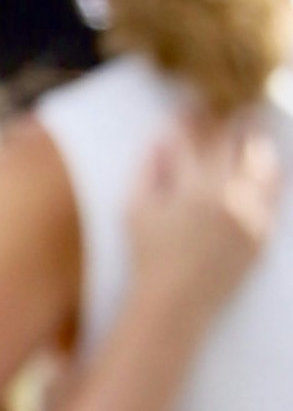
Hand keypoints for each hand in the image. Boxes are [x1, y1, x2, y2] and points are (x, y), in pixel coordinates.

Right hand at [126, 108, 283, 328]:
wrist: (176, 304)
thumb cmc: (148, 256)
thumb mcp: (135, 208)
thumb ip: (149, 168)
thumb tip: (164, 139)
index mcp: (194, 187)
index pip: (200, 136)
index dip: (196, 116)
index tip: (193, 106)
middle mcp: (229, 197)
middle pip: (239, 143)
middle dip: (232, 124)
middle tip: (229, 111)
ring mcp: (252, 216)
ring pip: (265, 164)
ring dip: (256, 146)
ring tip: (250, 134)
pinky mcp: (263, 234)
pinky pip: (274, 195)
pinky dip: (269, 176)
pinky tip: (263, 167)